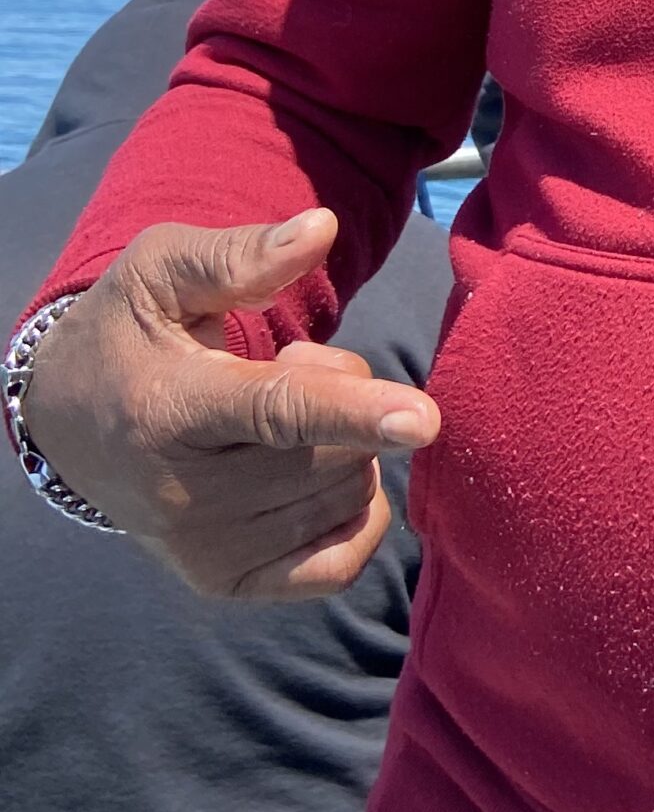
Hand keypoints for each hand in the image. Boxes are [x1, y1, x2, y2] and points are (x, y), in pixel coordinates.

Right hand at [21, 210, 438, 600]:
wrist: (69, 423)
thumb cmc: (131, 332)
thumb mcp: (163, 270)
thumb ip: (242, 254)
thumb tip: (323, 229)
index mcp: (171, 408)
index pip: (276, 413)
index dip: (355, 412)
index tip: (426, 419)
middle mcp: (185, 496)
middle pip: (334, 451)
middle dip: (346, 396)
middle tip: (285, 368)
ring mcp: (206, 550)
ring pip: (346, 498)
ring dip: (347, 447)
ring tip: (279, 418)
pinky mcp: (227, 582)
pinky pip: (337, 565)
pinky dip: (356, 514)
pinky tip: (320, 472)